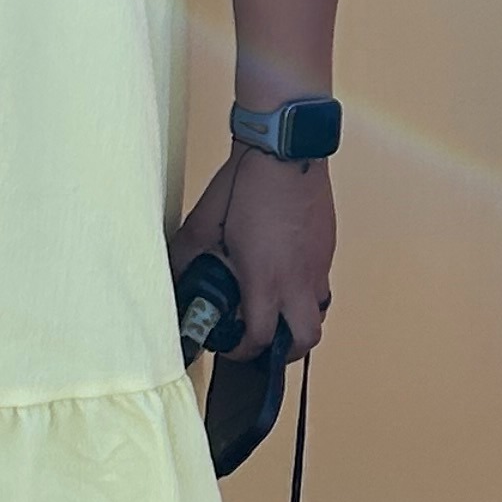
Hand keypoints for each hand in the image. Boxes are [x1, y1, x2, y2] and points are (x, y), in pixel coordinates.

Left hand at [175, 149, 334, 361]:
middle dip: (285, 351)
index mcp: (265, 282)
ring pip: (319, 311)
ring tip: (276, 309)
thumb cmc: (246, 184)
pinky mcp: (327, 247)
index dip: (242, 351)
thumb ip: (187, 257)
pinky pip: (322, 282)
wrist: (286, 150)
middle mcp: (298, 280)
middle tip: (263, 342)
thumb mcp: (204, 224)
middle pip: (306, 340)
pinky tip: (285, 272)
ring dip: (298, 320)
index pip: (260, 339)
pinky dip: (305, 290)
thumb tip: (173, 276)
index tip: (228, 345)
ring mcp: (318, 264)